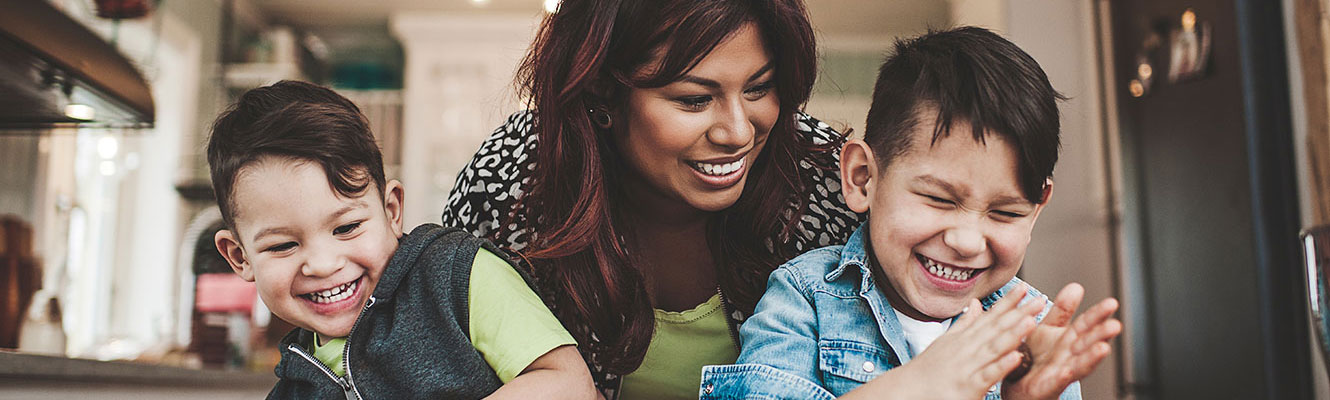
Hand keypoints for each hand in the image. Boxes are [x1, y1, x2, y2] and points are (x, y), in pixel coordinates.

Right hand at [887, 284, 1043, 398]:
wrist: (907, 391)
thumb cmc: (927, 370)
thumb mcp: (946, 342)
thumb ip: (964, 324)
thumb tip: (976, 304)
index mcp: (965, 339)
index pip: (990, 316)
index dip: (1007, 302)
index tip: (1024, 288)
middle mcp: (967, 349)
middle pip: (996, 328)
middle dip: (1019, 313)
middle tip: (1039, 300)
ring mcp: (968, 366)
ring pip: (994, 348)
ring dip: (1013, 334)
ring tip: (1031, 321)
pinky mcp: (968, 386)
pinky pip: (987, 375)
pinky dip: (1001, 365)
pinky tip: (1016, 357)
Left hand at [1003, 283, 1121, 399]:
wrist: (1016, 384)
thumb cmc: (1033, 358)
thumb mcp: (1047, 329)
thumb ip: (1062, 311)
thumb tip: (1076, 286)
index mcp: (1068, 340)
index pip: (1085, 324)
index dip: (1098, 314)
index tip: (1112, 303)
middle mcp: (1068, 356)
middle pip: (1087, 344)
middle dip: (1101, 335)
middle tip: (1114, 325)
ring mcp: (1061, 372)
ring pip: (1079, 364)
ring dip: (1091, 357)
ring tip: (1103, 348)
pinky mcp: (1047, 387)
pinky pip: (1056, 382)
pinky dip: (1063, 377)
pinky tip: (1068, 371)